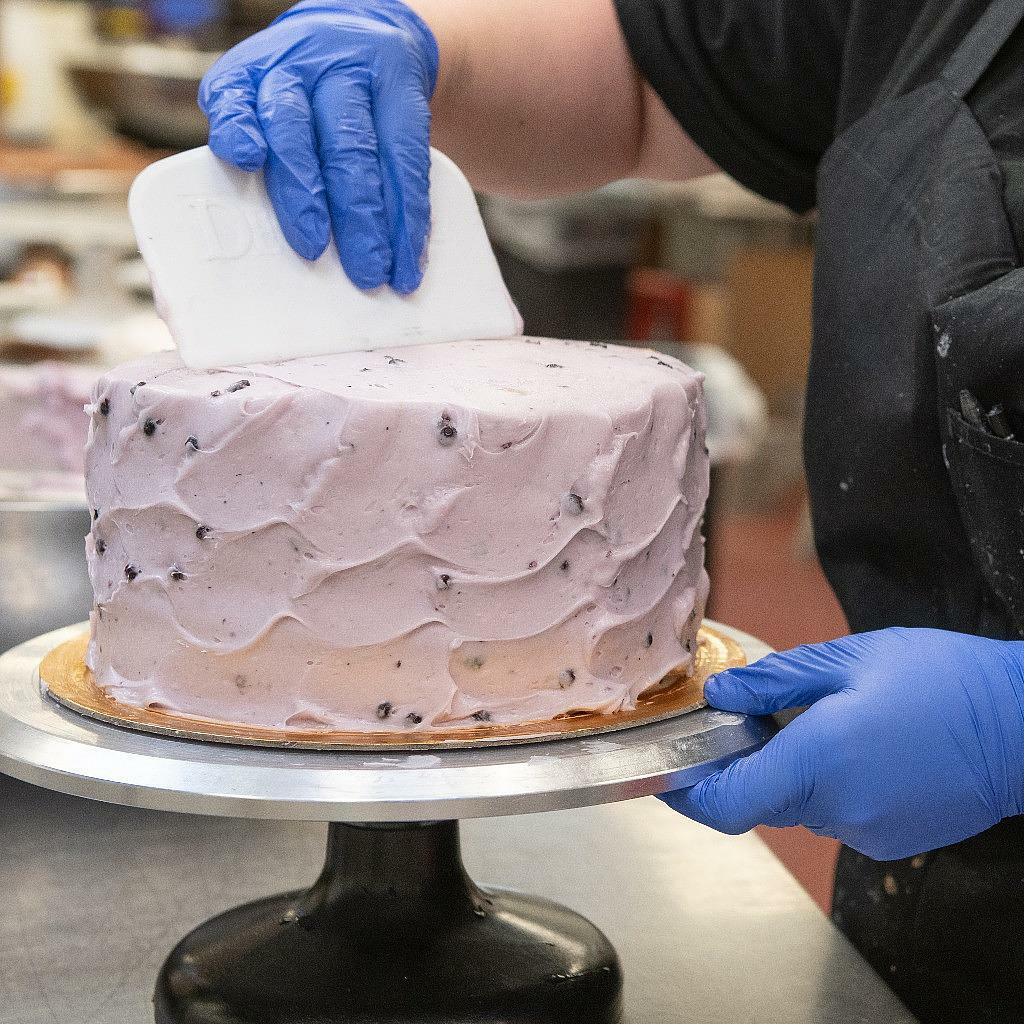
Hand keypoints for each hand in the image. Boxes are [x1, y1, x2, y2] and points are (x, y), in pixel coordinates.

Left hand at [199, 0, 438, 292]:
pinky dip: (410, 215)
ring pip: (360, 150)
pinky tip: (408, 253)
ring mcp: (354, 73)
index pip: (236, 98)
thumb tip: (255, 237)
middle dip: (311, 200)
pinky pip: (409, 158)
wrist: (365, 37)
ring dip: (369, 219)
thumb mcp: (262, 107)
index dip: (240, 127)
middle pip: (302, 134)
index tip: (246, 157)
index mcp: (252, 74)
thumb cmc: (303, 99)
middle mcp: (301, 66)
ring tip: (373, 268)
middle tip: (315, 254)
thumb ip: (253, 157)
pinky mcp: (402, 89)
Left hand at [660, 628, 1023, 859]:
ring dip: (792, 767)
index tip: (665, 773)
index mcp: (816, 763)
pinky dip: (829, 781)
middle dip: (746, 761)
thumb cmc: (940, 681)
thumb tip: (719, 695)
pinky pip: (837, 811)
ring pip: (798, 803)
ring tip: (823, 718)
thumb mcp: (846, 662)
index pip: (724, 804)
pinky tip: (858, 742)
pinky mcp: (891, 837)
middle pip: (759, 798)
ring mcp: (867, 830)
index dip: (684, 792)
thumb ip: (773, 683)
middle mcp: (837, 809)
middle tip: (753, 714)